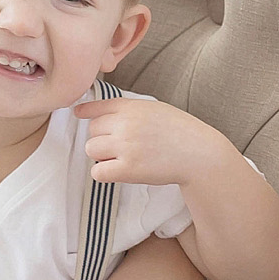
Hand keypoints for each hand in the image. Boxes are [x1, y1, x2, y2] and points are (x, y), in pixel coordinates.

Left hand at [71, 95, 224, 188]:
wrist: (199, 154)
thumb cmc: (179, 132)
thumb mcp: (153, 109)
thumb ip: (127, 110)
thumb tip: (95, 113)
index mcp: (131, 107)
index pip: (96, 106)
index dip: (86, 112)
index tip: (79, 114)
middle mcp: (126, 124)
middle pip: (92, 130)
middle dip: (102, 138)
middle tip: (121, 145)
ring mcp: (126, 146)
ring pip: (91, 149)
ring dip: (102, 155)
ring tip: (122, 158)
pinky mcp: (128, 169)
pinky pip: (98, 171)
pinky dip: (104, 173)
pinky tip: (119, 171)